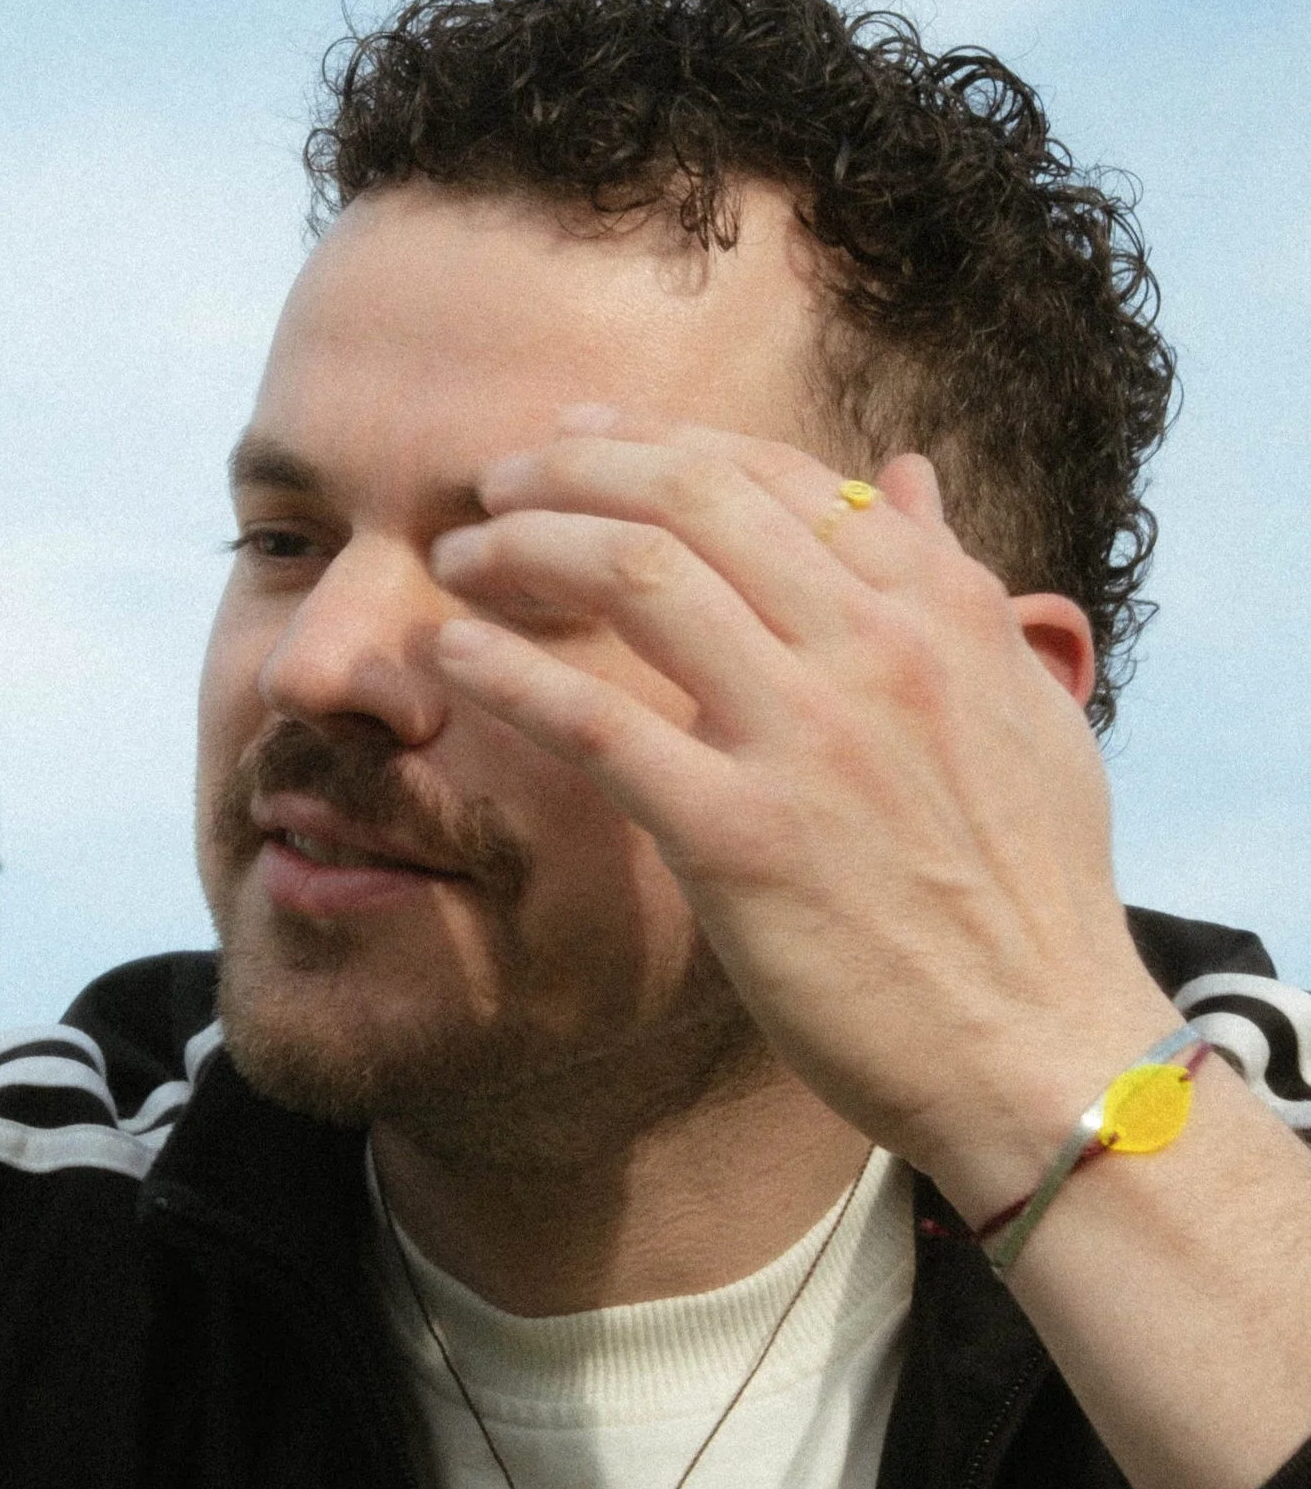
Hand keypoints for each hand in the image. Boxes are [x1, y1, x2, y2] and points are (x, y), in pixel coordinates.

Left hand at [430, 406, 1175, 1213]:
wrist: (1040, 1052)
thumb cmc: (1028, 891)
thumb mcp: (1025, 709)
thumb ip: (956, 584)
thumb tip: (906, 472)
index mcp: (941, 611)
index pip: (775, 473)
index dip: (655, 439)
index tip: (578, 437)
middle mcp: (877, 651)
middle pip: (691, 497)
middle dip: (572, 467)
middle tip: (495, 480)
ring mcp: (809, 740)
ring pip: (639, 577)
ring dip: (527, 547)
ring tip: (461, 556)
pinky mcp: (741, 838)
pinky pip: (597, 722)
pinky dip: (509, 672)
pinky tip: (448, 652)